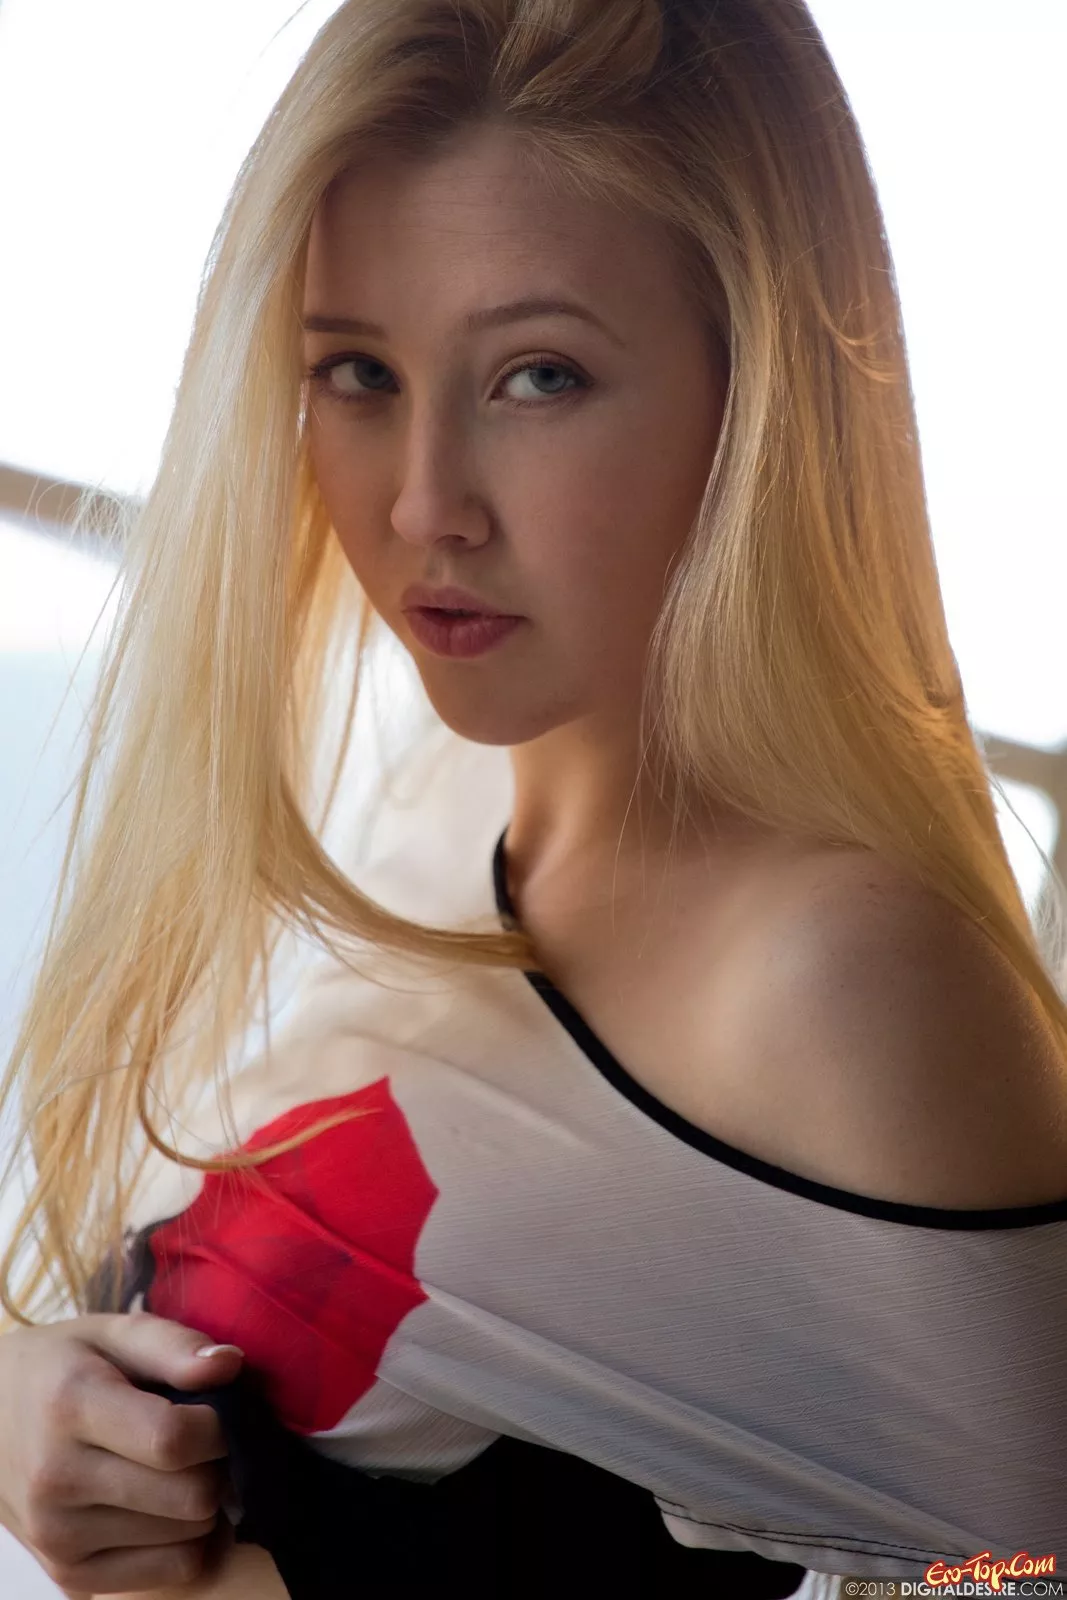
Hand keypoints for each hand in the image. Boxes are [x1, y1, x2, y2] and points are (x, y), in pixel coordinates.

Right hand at [0, 1311, 243, 1594]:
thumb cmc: (61, 1369)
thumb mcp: (110, 1334)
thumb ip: (172, 1345)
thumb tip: (230, 1365)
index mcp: (69, 1407)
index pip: (172, 1440)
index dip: (218, 1427)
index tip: (217, 1410)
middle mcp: (57, 1480)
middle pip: (190, 1496)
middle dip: (218, 1465)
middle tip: (204, 1441)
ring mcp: (59, 1538)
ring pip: (190, 1537)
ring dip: (204, 1502)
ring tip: (179, 1468)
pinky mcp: (70, 1576)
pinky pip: (173, 1574)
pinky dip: (189, 1541)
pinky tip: (169, 1506)